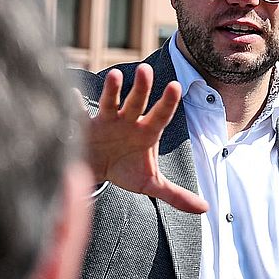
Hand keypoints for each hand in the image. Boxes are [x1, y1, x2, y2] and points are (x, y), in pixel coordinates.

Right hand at [86, 65, 207, 213]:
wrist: (97, 171)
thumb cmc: (127, 170)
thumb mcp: (151, 184)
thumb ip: (177, 195)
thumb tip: (205, 208)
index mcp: (146, 131)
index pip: (161, 114)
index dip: (168, 102)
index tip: (175, 86)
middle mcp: (128, 121)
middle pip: (136, 102)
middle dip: (141, 88)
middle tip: (145, 70)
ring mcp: (106, 121)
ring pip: (110, 102)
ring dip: (111, 89)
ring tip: (114, 76)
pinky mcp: (84, 126)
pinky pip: (79, 114)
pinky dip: (75, 105)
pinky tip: (73, 96)